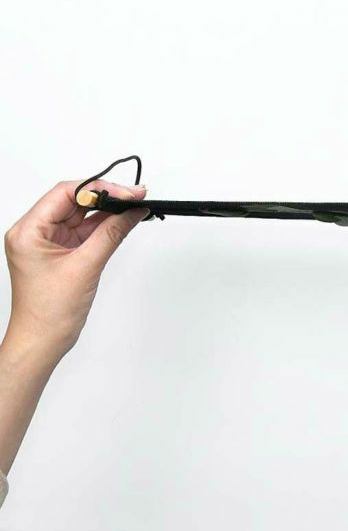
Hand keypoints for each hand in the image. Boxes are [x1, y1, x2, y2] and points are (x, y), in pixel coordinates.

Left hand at [3, 180, 148, 364]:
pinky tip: (125, 222)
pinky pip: (87, 230)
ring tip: (136, 207)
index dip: (98, 189)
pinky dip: (106, 226)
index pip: (65, 193)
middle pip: (75, 201)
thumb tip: (133, 211)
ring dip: (109, 211)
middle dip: (107, 197)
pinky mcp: (63, 251)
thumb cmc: (49, 312)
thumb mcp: (86, 266)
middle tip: (136, 196)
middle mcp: (36, 232)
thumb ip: (112, 233)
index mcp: (28, 231)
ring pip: (83, 215)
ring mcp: (50, 241)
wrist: (43, 341)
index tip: (126, 193)